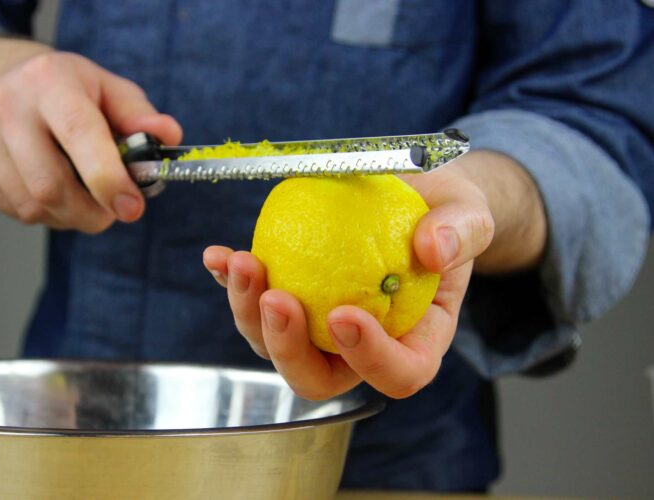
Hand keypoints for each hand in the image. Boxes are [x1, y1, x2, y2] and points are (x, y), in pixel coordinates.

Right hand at [0, 51, 181, 232]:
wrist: (6, 84)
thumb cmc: (70, 92)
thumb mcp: (109, 90)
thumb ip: (141, 117)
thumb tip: (167, 136)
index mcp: (50, 82)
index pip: (78, 134)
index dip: (107, 178)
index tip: (131, 208)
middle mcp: (7, 106)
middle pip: (50, 185)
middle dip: (92, 213)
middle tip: (115, 211)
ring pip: (33, 206)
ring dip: (72, 217)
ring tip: (87, 199)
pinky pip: (17, 212)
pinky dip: (48, 215)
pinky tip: (58, 194)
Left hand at [203, 160, 495, 399]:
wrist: (413, 196)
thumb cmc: (444, 215)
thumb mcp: (469, 214)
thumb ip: (460, 232)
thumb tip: (434, 248)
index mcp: (414, 341)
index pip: (397, 374)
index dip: (370, 359)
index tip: (345, 315)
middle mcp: (359, 346)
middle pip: (318, 377)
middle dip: (289, 349)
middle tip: (276, 299)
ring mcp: (318, 326)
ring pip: (274, 344)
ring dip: (249, 311)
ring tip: (243, 262)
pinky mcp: (290, 295)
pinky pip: (253, 300)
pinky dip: (231, 281)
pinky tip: (218, 255)